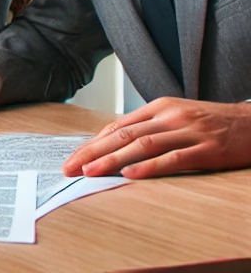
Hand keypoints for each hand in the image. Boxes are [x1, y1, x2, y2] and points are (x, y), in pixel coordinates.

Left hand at [62, 97, 250, 178]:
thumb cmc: (212, 122)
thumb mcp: (177, 118)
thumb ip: (150, 128)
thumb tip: (117, 144)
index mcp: (159, 107)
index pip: (118, 126)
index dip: (93, 143)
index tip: (74, 158)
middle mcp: (169, 116)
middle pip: (123, 134)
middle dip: (93, 152)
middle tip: (71, 167)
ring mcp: (188, 131)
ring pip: (142, 145)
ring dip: (112, 160)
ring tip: (91, 172)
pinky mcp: (207, 149)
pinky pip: (174, 159)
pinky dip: (150, 167)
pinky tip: (130, 174)